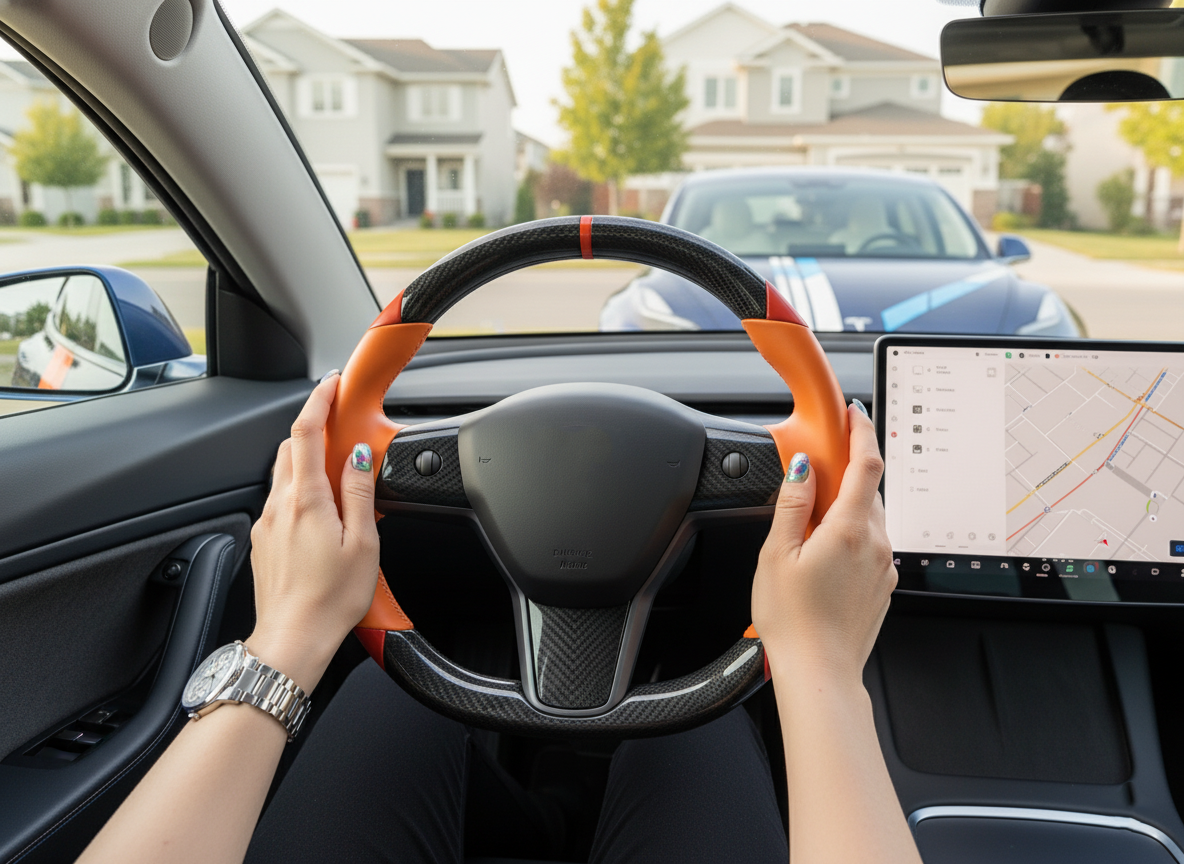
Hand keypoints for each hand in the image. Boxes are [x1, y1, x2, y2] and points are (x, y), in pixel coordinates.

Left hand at [245, 374, 379, 691]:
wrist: (292, 641)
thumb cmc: (331, 600)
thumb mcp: (363, 543)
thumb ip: (360, 493)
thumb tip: (359, 456)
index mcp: (306, 500)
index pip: (306, 432)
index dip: (319, 401)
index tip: (332, 385)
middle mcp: (280, 506)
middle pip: (290, 448)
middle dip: (314, 429)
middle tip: (342, 426)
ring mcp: (267, 524)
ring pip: (283, 474)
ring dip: (307, 460)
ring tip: (338, 470)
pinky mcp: (264, 542)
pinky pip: (281, 500)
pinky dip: (300, 488)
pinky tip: (323, 509)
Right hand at [751, 402, 895, 685]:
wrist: (820, 673)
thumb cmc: (793, 621)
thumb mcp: (777, 555)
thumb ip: (791, 505)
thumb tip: (800, 469)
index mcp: (848, 530)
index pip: (866, 464)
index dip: (861, 432)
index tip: (853, 415)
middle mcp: (876, 544)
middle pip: (869, 490)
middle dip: (848, 471)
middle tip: (819, 467)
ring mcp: (883, 567)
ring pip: (870, 518)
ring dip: (848, 506)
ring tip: (813, 520)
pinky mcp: (883, 586)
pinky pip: (871, 546)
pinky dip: (852, 535)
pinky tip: (824, 554)